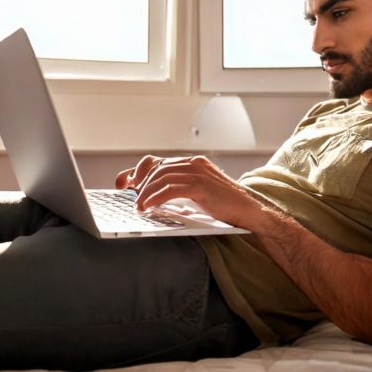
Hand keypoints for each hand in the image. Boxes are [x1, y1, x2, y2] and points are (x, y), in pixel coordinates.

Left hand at [115, 154, 266, 228]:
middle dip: (139, 183)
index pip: (157, 161)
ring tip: (139, 206)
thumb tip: (150, 195)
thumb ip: (178, 188)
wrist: (249, 210)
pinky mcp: (201, 185)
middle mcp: (194, 163)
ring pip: (161, 177)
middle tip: (130, 198)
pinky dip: (155, 197)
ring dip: (145, 192)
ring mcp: (198, 172)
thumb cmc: (224, 205)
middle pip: (156, 168)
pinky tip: (148, 206)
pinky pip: (170, 188)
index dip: (136, 171)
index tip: (123, 183)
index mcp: (193, 163)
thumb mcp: (197, 193)